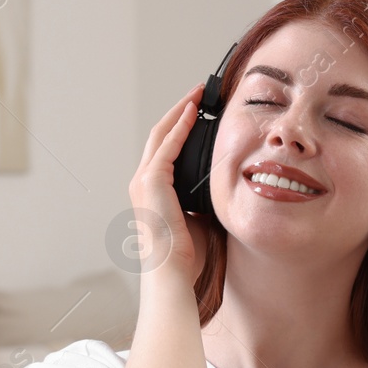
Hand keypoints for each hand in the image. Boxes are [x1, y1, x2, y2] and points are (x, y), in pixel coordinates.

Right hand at [129, 83, 213, 285]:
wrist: (172, 274)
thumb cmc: (185, 257)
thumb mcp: (199, 220)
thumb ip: (205, 201)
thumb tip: (225, 189)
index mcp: (151, 193)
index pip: (164, 151)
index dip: (179, 128)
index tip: (197, 112)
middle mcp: (142, 183)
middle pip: (160, 136)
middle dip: (178, 111)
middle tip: (197, 93)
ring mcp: (144, 181)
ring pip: (161, 134)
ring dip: (179, 111)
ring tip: (196, 94)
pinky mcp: (151, 181)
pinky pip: (167, 145)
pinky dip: (180, 125)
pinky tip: (193, 111)